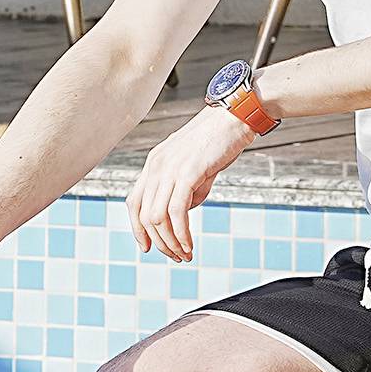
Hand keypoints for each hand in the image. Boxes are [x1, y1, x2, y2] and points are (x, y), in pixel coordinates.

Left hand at [126, 105, 253, 261]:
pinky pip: (177, 212)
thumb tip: (183, 213)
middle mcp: (156, 167)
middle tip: (175, 256)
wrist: (237, 115)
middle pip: (144, 215)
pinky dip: (181, 234)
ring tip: (184, 255)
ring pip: (157, 217)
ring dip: (170, 242)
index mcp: (154, 164)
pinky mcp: (188, 172)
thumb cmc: (219, 139)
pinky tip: (190, 244)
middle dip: (158, 242)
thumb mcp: (195, 166)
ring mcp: (170, 169)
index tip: (147, 247)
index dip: (136, 228)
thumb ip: (186, 189)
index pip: (133, 202)